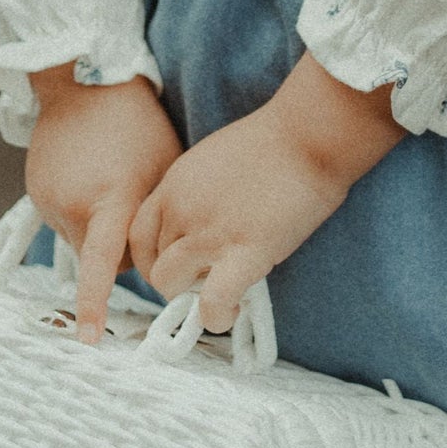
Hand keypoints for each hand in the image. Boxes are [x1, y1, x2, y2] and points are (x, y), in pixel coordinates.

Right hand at [26, 67, 181, 343]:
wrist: (84, 82)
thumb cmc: (138, 123)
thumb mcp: (162, 167)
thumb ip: (158, 217)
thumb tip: (164, 259)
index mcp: (111, 198)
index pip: (102, 264)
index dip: (94, 304)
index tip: (88, 341)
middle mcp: (74, 205)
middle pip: (101, 258)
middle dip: (118, 247)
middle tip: (134, 204)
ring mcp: (50, 201)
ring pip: (81, 241)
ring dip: (98, 226)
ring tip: (110, 179)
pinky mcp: (35, 194)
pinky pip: (64, 220)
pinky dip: (79, 209)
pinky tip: (91, 175)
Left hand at [129, 51, 406, 331]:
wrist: (309, 131)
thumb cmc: (278, 139)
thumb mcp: (218, 157)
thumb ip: (200, 191)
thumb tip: (206, 224)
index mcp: (176, 183)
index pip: (137, 235)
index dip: (152, 257)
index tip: (175, 264)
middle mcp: (182, 209)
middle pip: (153, 264)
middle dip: (176, 279)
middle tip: (207, 277)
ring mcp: (209, 232)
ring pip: (171, 285)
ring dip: (192, 297)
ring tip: (221, 292)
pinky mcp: (244, 253)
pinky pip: (212, 304)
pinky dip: (217, 316)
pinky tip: (232, 309)